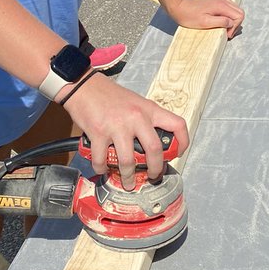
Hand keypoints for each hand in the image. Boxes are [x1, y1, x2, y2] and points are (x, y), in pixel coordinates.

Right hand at [61, 73, 189, 187]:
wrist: (84, 86)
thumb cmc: (111, 95)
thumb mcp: (137, 103)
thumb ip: (146, 120)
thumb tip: (154, 144)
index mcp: (149, 110)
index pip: (177, 124)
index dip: (183, 142)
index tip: (178, 154)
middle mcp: (136, 117)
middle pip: (154, 150)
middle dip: (155, 169)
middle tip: (153, 176)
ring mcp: (117, 126)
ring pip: (128, 161)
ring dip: (128, 177)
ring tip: (127, 183)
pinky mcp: (98, 133)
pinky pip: (102, 160)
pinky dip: (102, 169)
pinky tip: (103, 170)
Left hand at [168, 0, 244, 39]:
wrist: (180, 7)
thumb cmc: (190, 16)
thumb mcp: (205, 22)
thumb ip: (220, 22)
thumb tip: (231, 23)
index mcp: (222, 6)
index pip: (239, 16)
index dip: (235, 27)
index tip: (226, 33)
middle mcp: (224, 1)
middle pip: (240, 12)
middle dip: (236, 24)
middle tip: (226, 32)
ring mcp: (221, 1)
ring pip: (236, 11)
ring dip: (233, 21)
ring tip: (224, 29)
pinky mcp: (218, 2)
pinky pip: (230, 9)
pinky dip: (229, 17)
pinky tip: (222, 22)